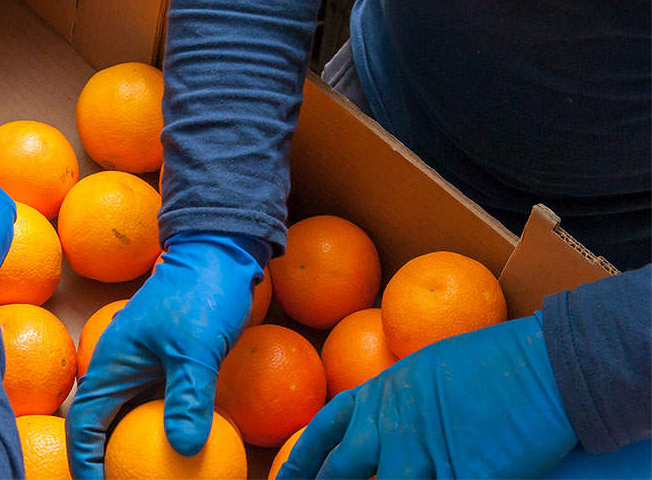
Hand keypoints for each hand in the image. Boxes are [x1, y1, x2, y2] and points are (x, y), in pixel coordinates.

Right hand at [66, 231, 267, 478]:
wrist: (219, 252)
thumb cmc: (201, 293)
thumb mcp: (196, 348)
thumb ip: (188, 398)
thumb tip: (183, 450)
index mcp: (110, 364)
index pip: (84, 423)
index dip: (85, 462)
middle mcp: (121, 369)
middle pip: (103, 426)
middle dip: (109, 461)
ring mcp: (145, 368)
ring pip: (132, 419)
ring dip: (138, 449)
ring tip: (156, 474)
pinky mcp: (169, 366)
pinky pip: (161, 407)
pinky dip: (167, 431)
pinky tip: (189, 450)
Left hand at [278, 312, 577, 478]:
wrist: (545, 364)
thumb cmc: (493, 361)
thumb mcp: (427, 369)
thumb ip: (398, 400)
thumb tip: (382, 420)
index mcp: (381, 395)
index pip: (324, 430)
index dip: (301, 460)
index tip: (283, 479)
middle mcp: (392, 426)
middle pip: (341, 470)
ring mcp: (425, 455)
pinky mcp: (463, 476)